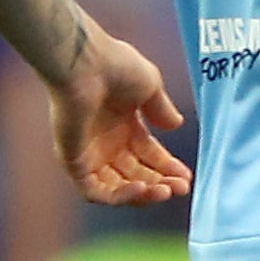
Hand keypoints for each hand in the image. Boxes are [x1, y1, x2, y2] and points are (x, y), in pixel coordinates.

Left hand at [51, 26, 193, 205]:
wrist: (86, 65)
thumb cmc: (115, 66)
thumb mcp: (150, 86)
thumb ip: (161, 110)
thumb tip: (176, 125)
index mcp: (123, 124)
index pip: (147, 155)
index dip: (167, 168)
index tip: (186, 177)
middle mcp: (106, 142)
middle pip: (135, 175)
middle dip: (160, 184)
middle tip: (180, 189)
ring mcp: (88, 153)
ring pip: (117, 188)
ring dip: (142, 195)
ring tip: (164, 191)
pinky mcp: (73, 161)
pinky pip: (95, 191)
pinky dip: (118, 196)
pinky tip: (140, 188)